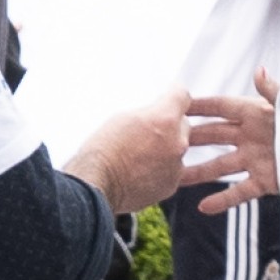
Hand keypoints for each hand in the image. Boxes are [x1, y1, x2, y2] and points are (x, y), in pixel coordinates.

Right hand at [63, 91, 192, 215]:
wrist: (97, 185)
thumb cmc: (103, 151)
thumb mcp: (122, 118)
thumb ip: (147, 114)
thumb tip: (155, 115)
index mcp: (165, 119)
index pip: (181, 96)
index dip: (174, 94)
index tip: (172, 94)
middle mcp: (176, 142)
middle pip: (182, 124)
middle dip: (169, 125)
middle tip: (149, 130)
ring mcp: (176, 166)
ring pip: (177, 149)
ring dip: (165, 149)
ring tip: (141, 155)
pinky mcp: (171, 185)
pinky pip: (172, 171)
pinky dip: (161, 169)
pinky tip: (141, 171)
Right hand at [189, 68, 279, 215]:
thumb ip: (273, 91)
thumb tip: (258, 70)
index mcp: (256, 114)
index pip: (221, 107)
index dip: (200, 106)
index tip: (176, 105)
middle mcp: (251, 136)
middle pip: (214, 136)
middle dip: (190, 138)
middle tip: (165, 142)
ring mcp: (255, 159)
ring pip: (220, 166)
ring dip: (198, 172)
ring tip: (175, 178)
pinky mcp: (265, 181)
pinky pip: (239, 192)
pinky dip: (222, 201)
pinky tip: (203, 207)